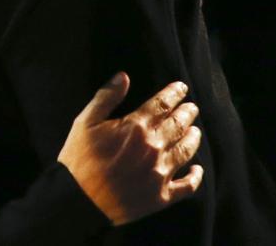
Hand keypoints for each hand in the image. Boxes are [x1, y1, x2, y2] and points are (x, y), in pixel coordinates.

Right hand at [57, 73, 204, 224]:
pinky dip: (196, 177)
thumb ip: (106, 97)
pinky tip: (197, 169)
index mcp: (135, 128)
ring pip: (186, 151)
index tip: (181, 87)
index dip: (174, 93)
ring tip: (195, 131)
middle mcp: (153, 148)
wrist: (78, 199)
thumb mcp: (85, 122)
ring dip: (193, 138)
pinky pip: (187, 186)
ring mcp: (160, 173)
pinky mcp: (161, 196)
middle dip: (187, 113)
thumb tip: (123, 76)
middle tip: (192, 107)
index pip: (162, 104)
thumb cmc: (79, 158)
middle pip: (178, 125)